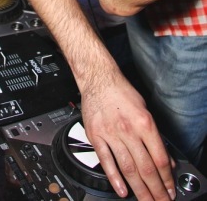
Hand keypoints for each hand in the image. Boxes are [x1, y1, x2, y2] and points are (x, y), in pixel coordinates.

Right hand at [80, 70, 175, 200]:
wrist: (98, 79)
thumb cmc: (121, 92)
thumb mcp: (144, 110)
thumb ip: (154, 135)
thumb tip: (164, 158)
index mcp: (144, 122)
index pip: (159, 158)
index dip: (167, 178)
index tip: (170, 189)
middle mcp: (128, 129)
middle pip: (145, 167)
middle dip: (155, 189)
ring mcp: (111, 134)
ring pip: (128, 168)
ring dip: (139, 188)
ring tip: (146, 200)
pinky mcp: (96, 136)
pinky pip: (106, 161)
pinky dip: (114, 178)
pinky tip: (122, 190)